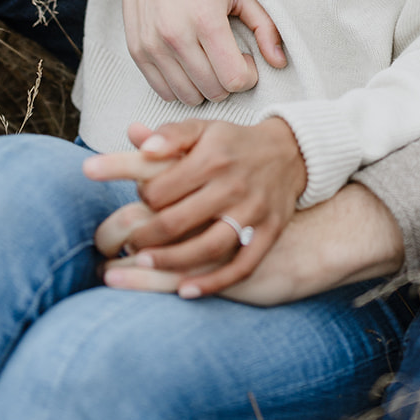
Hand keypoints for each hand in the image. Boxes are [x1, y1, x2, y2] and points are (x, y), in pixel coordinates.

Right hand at [74, 0, 285, 104]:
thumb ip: (264, 25)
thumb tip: (280, 63)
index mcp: (205, 20)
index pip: (234, 79)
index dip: (248, 75)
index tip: (246, 58)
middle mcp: (175, 36)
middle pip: (213, 91)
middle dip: (228, 80)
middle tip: (228, 56)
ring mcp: (152, 46)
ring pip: (188, 96)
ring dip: (204, 86)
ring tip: (208, 60)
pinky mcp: (136, 50)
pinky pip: (162, 90)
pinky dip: (179, 86)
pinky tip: (188, 63)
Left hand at [87, 116, 307, 294]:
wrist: (289, 152)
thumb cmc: (233, 143)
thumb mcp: (202, 128)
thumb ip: (169, 134)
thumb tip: (138, 142)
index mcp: (211, 158)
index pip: (160, 190)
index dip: (142, 199)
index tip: (140, 201)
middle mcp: (232, 186)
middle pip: (176, 222)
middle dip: (144, 237)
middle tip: (130, 243)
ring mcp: (252, 213)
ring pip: (205, 249)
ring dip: (169, 262)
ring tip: (144, 263)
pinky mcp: (268, 233)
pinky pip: (240, 267)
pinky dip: (213, 283)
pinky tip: (185, 290)